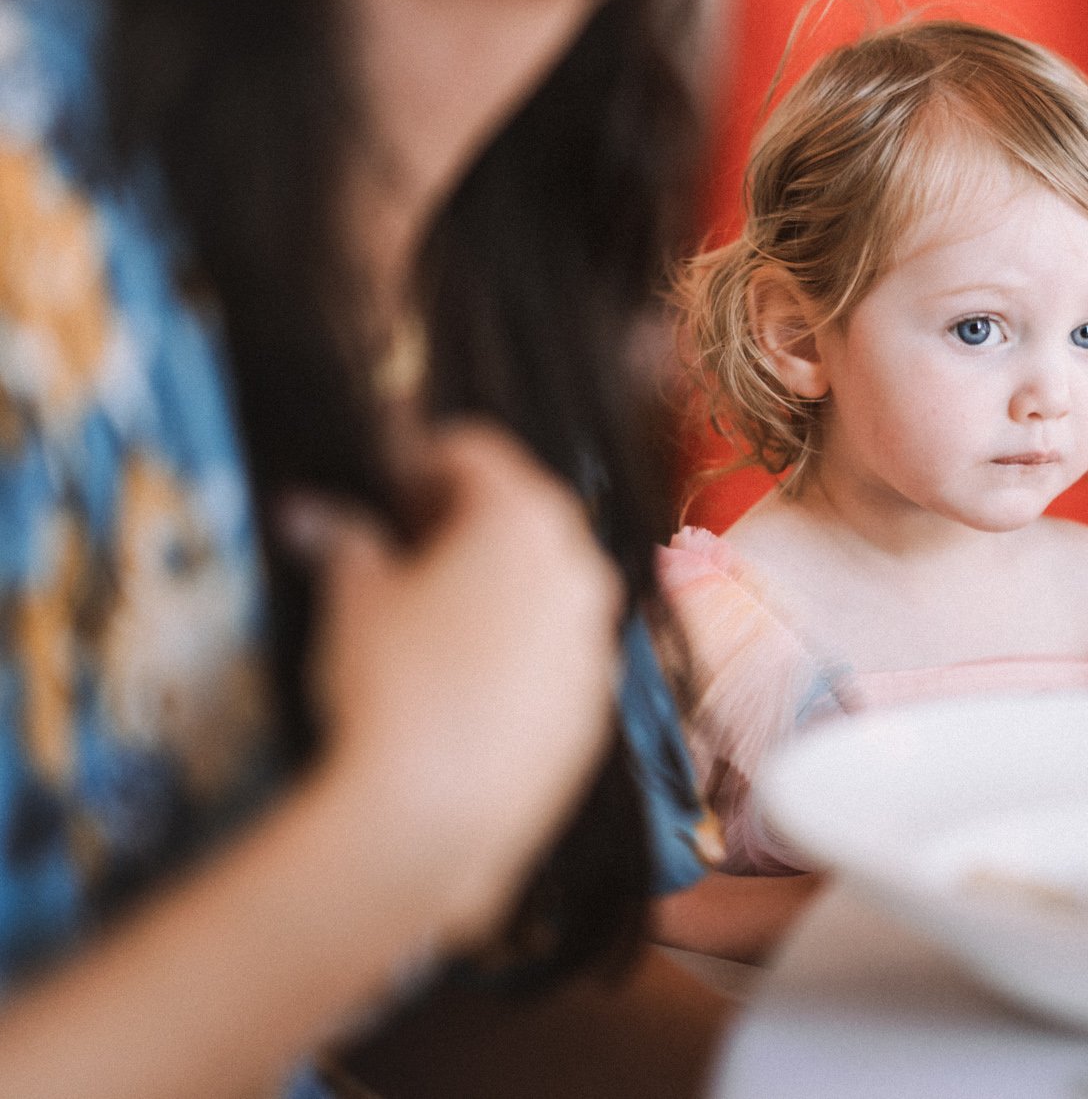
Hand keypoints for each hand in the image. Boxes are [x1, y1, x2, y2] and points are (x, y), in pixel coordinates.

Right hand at [284, 422, 624, 945]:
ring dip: (496, 581)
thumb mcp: (354, 599)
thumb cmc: (392, 684)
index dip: (420, 454)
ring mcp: (598, 639)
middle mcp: (581, 566)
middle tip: (401, 536)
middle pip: (523, 513)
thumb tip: (310, 514)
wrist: (436, 815)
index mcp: (526, 517)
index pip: (476, 450)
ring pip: (548, 584)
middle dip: (463, 515)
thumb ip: (342, 540)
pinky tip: (462, 677)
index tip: (382, 476)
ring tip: (428, 610)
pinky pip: (557, 652)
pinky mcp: (598, 705)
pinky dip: (517, 646)